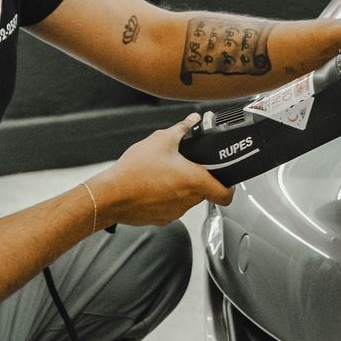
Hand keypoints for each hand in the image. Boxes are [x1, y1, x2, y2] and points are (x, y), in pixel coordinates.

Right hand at [98, 118, 233, 223]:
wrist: (110, 195)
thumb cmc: (134, 171)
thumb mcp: (160, 140)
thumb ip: (182, 129)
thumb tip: (193, 121)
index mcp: (194, 182)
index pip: (226, 195)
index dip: (230, 187)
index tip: (225, 177)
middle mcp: (187, 201)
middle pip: (205, 192)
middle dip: (198, 178)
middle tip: (186, 164)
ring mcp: (174, 213)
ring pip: (187, 199)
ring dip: (181, 186)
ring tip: (165, 172)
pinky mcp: (160, 219)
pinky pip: (171, 206)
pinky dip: (167, 196)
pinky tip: (153, 184)